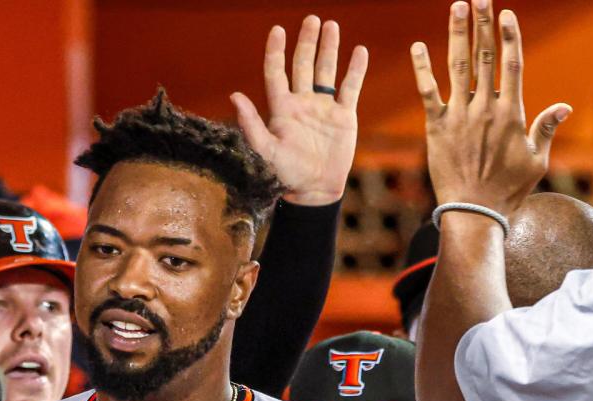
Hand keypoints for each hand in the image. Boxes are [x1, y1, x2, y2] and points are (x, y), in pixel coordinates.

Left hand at [231, 17, 367, 205]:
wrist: (314, 189)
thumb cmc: (286, 173)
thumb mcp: (266, 149)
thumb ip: (251, 124)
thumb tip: (234, 96)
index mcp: (281, 108)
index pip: (276, 72)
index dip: (275, 51)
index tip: (277, 29)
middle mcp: (301, 103)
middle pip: (303, 65)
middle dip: (306, 42)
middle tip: (311, 19)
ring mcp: (322, 107)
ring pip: (325, 71)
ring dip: (328, 49)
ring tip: (331, 26)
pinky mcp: (343, 116)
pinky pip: (350, 87)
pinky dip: (355, 70)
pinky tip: (359, 51)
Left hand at [411, 0, 570, 213]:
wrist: (474, 212)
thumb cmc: (508, 190)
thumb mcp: (536, 161)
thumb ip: (545, 129)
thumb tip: (564, 106)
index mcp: (511, 112)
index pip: (511, 64)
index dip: (508, 36)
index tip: (505, 14)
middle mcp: (484, 108)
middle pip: (484, 56)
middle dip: (482, 24)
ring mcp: (458, 116)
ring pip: (457, 66)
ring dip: (457, 34)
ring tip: (457, 6)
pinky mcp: (435, 127)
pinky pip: (427, 92)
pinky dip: (421, 68)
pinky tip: (417, 46)